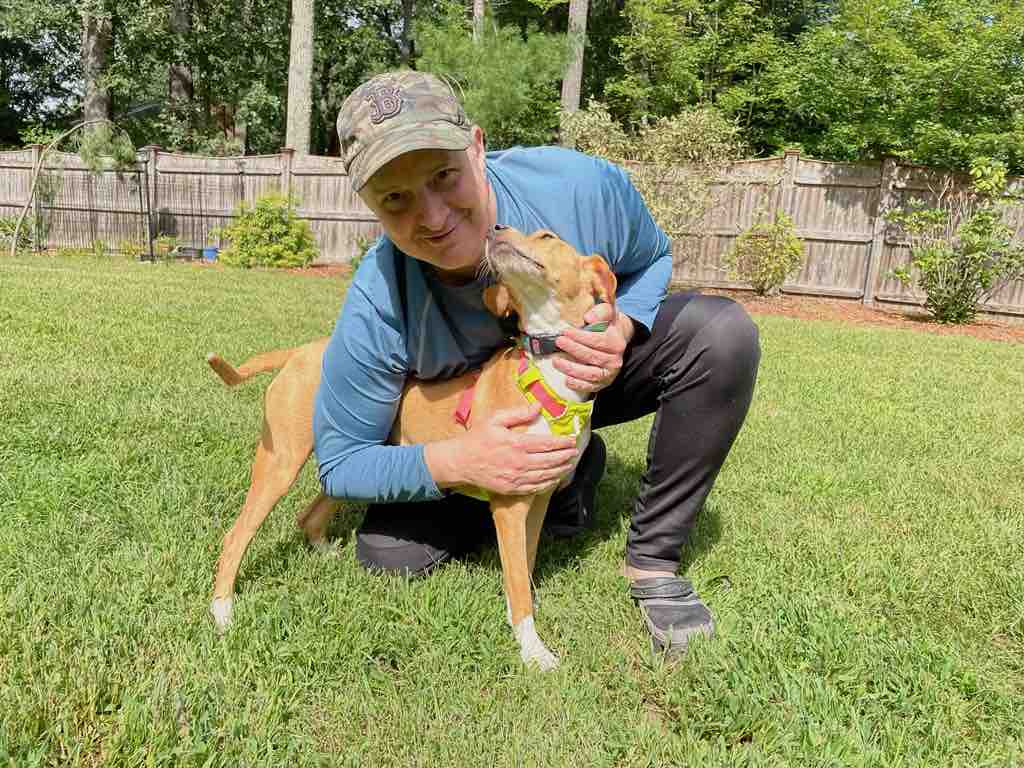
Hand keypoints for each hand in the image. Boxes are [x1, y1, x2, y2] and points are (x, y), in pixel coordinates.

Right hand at [426, 403, 578, 494]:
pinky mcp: (511, 489)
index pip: (547, 443)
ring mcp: (515, 478)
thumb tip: (538, 407)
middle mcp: (518, 462)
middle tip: (575, 452)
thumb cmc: (478, 438)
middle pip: (550, 461)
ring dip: (560, 470)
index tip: (572, 440)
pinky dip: (548, 484)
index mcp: (516, 443)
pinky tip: (554, 479)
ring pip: (545, 476)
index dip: (562, 443)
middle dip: (565, 456)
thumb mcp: (495, 419)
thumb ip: (518, 413)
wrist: (461, 462)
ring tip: (569, 464)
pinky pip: (535, 488)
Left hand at [552, 304, 634, 394]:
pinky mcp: (603, 383)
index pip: (598, 341)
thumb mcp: (608, 313)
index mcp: (617, 343)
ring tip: (556, 361)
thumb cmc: (608, 324)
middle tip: (558, 342)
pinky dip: (578, 385)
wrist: (618, 339)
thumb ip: (600, 312)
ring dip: (572, 369)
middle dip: (573, 349)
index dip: (581, 337)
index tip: (566, 331)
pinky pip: (590, 387)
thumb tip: (589, 318)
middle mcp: (615, 361)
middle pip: (592, 357)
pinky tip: (566, 380)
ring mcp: (609, 374)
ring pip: (590, 374)